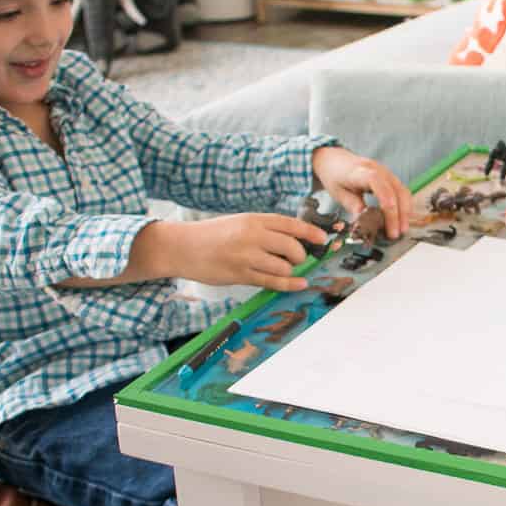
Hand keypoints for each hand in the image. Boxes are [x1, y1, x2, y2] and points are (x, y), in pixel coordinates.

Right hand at [145, 214, 331, 290]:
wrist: (182, 246)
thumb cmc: (213, 234)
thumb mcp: (240, 222)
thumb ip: (265, 228)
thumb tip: (294, 238)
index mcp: (253, 219)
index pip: (290, 224)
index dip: (311, 233)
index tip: (323, 239)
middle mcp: (252, 236)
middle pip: (292, 248)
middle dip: (301, 256)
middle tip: (298, 259)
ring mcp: (246, 257)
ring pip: (284, 268)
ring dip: (290, 271)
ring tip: (284, 269)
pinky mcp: (240, 275)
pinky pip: (272, 282)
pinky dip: (290, 285)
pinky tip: (300, 284)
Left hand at [312, 146, 411, 239]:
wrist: (334, 159)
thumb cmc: (334, 176)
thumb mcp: (338, 192)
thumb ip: (352, 205)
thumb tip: (365, 221)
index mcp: (362, 172)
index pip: (382, 188)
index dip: (389, 209)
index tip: (390, 227)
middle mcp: (378, 169)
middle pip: (396, 191)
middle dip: (400, 214)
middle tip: (397, 234)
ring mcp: (386, 172)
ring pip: (403, 191)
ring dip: (405, 211)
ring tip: (401, 229)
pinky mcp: (389, 176)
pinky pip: (402, 190)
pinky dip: (404, 205)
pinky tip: (401, 219)